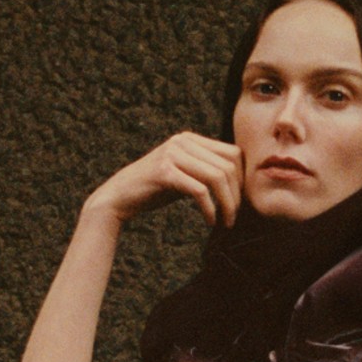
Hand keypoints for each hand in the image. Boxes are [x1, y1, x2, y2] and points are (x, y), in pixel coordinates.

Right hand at [85, 131, 243, 227]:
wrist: (119, 196)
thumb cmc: (156, 189)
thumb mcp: (185, 173)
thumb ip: (207, 170)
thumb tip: (242, 181)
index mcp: (190, 139)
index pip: (233, 154)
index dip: (243, 179)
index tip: (240, 201)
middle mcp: (182, 141)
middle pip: (229, 166)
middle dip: (237, 195)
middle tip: (234, 216)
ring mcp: (172, 154)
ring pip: (217, 178)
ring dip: (227, 204)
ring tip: (227, 222)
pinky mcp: (164, 172)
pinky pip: (200, 190)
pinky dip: (210, 209)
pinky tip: (211, 221)